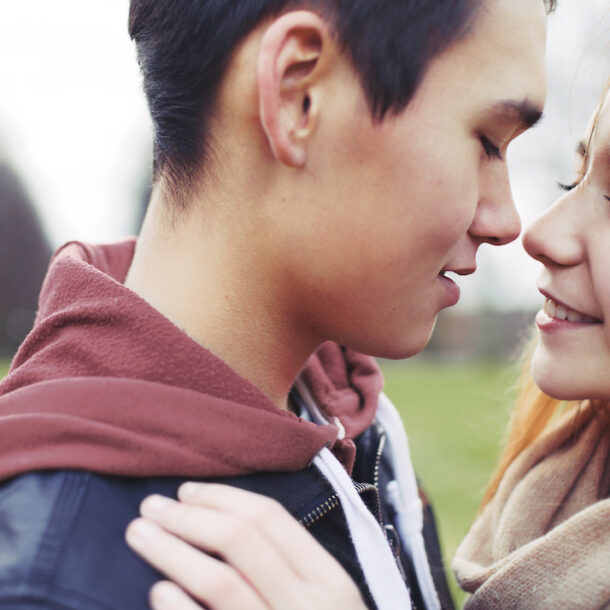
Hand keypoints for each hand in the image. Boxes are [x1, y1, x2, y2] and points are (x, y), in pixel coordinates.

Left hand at [125, 482, 366, 609]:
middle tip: (150, 506)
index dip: (222, 497)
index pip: (270, 518)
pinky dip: (179, 608)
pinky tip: (158, 590)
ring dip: (172, 550)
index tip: (185, 491)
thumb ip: (288, 568)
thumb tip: (219, 521)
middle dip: (189, 516)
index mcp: (328, 580)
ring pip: (220, 581)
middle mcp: (307, 606)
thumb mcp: (324, 603)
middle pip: (240, 539)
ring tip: (139, 534)